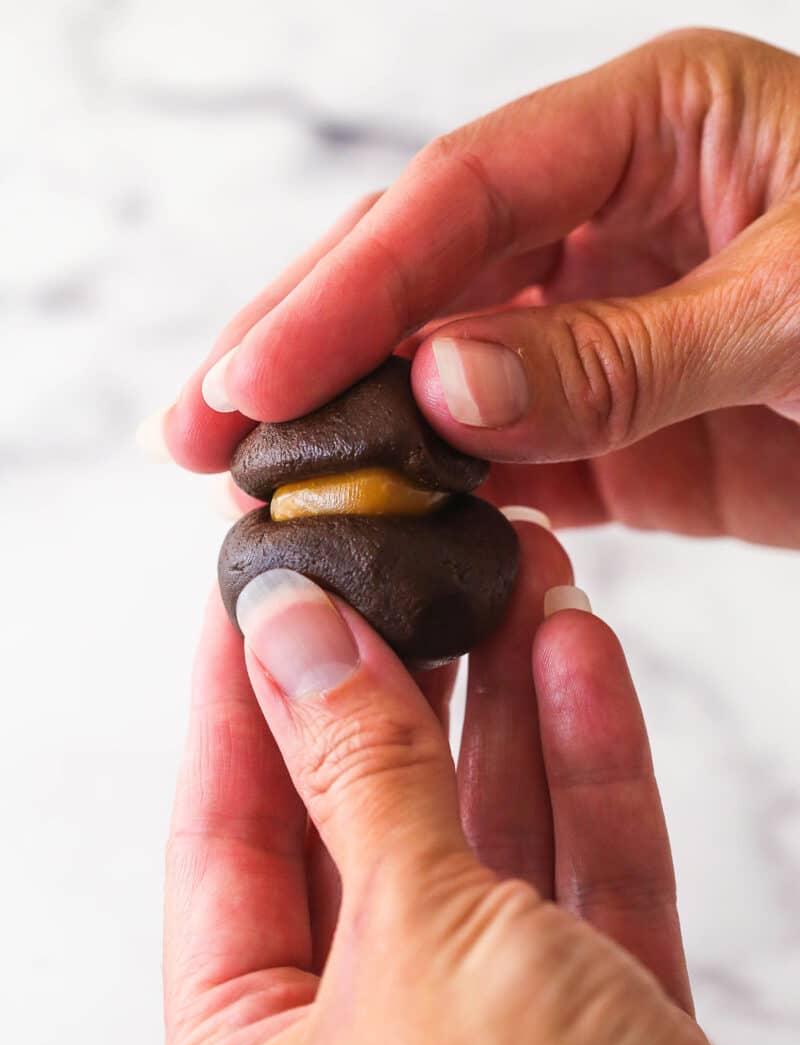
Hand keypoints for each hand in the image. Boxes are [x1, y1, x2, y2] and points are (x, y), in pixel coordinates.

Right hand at [155, 27, 799, 547]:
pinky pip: (515, 460)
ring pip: (450, 378)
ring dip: (359, 434)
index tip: (250, 374)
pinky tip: (380, 528)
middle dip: (304, 351)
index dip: (346, 290)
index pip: (458, 200)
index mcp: (653, 131)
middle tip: (195, 429)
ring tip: (256, 487)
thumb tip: (441, 385)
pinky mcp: (628, 431)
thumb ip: (623, 349)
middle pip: (421, 278)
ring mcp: (608, 332)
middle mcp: (611, 222)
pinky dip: (448, 499)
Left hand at [164, 522, 799, 1044]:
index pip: (224, 839)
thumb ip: (360, 775)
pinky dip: (582, 769)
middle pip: (360, 826)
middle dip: (393, 688)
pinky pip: (577, 874)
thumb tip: (294, 637)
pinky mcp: (603, 1032)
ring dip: (500, 706)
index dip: (242, 697)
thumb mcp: (423, 936)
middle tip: (401, 569)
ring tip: (511, 583)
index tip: (262, 586)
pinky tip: (576, 659)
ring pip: (481, 837)